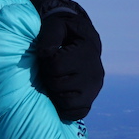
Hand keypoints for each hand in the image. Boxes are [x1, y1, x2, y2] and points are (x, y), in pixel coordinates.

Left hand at [25, 0, 104, 121]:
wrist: (79, 38)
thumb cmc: (62, 31)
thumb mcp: (55, 25)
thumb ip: (50, 36)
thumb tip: (46, 54)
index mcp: (86, 53)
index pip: (55, 65)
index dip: (45, 61)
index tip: (46, 55)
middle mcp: (94, 73)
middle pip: (58, 85)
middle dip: (48, 77)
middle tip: (49, 69)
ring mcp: (94, 88)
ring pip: (66, 102)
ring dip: (54, 93)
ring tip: (54, 81)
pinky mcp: (90, 99)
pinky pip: (76, 113)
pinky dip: (64, 109)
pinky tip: (57, 98)